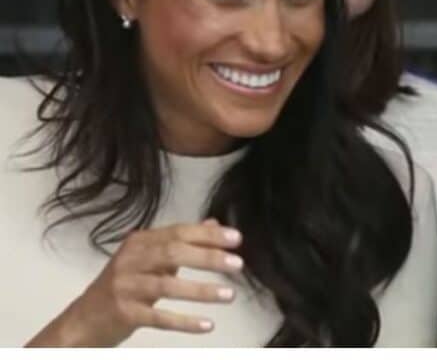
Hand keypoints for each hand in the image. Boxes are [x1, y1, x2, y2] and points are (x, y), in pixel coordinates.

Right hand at [26, 218, 243, 346]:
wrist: (84, 319)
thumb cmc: (125, 286)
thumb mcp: (150, 259)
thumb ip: (180, 242)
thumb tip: (214, 225)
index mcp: (139, 242)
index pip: (178, 232)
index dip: (208, 235)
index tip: (236, 239)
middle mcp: (130, 260)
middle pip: (173, 253)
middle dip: (208, 257)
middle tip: (237, 264)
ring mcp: (125, 287)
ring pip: (167, 286)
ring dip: (202, 290)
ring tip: (230, 295)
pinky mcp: (123, 313)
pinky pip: (158, 317)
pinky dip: (184, 321)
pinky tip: (207, 325)